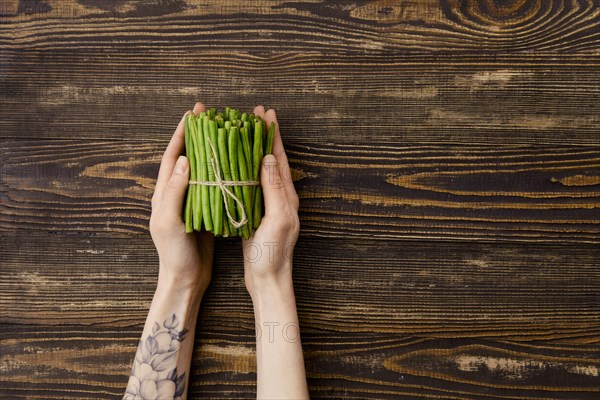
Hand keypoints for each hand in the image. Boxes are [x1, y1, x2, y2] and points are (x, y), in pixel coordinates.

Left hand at [149, 102, 214, 295]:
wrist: (184, 279)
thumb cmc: (174, 254)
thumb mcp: (170, 223)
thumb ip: (175, 192)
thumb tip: (185, 160)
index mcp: (164, 193)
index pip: (172, 156)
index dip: (181, 134)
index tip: (193, 114)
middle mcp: (176, 194)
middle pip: (186, 157)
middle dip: (195, 134)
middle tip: (209, 115)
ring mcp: (189, 202)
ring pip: (200, 169)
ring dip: (209, 149)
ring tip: (223, 133)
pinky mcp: (203, 212)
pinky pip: (211, 185)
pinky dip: (220, 171)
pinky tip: (233, 164)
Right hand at [243, 106, 299, 298]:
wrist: (267, 279)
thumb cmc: (273, 253)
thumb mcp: (277, 218)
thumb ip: (274, 188)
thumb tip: (269, 157)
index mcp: (286, 196)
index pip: (280, 158)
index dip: (273, 135)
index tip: (266, 114)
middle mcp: (279, 197)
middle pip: (272, 159)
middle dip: (265, 136)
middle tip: (255, 114)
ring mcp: (268, 206)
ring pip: (260, 170)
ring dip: (253, 150)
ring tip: (243, 132)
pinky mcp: (256, 214)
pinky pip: (250, 185)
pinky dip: (243, 169)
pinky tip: (234, 164)